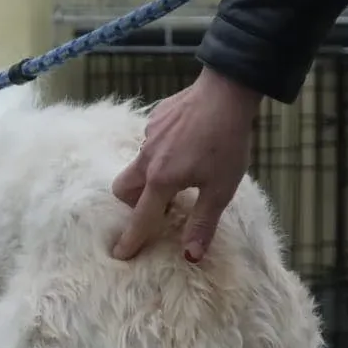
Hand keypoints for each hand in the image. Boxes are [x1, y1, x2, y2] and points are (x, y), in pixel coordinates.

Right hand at [110, 66, 263, 262]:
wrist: (227, 91)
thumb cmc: (227, 142)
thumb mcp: (221, 189)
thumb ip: (203, 223)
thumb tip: (190, 256)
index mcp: (161, 179)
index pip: (141, 218)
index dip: (131, 238)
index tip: (120, 253)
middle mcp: (147, 158)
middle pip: (124, 189)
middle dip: (133, 203)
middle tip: (160, 206)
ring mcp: (149, 136)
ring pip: (138, 165)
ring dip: (150, 178)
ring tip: (182, 173)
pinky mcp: (156, 119)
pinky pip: (151, 143)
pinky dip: (162, 153)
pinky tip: (188, 145)